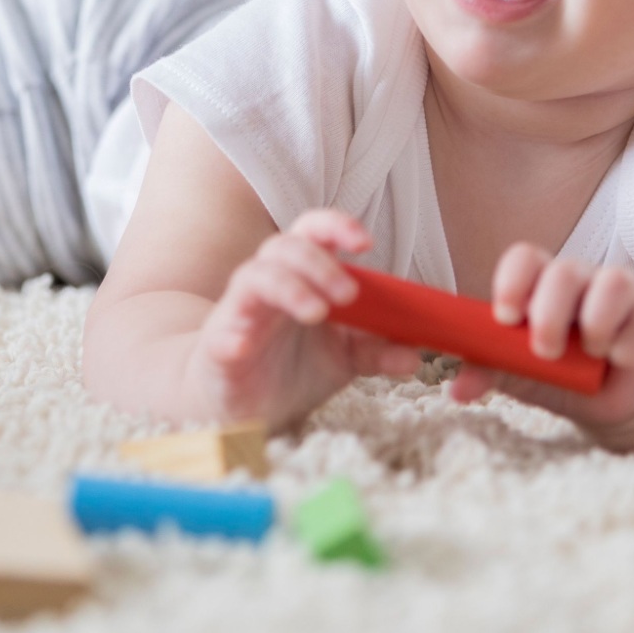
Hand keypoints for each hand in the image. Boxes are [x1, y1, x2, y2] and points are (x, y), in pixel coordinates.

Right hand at [186, 209, 425, 427]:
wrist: (243, 405)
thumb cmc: (290, 367)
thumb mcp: (343, 359)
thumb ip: (375, 351)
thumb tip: (415, 355)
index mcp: (300, 276)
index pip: (314, 233)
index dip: (337, 227)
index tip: (366, 243)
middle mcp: (267, 283)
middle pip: (285, 247)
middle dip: (319, 261)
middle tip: (349, 294)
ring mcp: (240, 311)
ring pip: (255, 277)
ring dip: (288, 288)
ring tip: (315, 312)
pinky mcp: (219, 346)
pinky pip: (223, 332)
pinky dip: (235, 335)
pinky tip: (245, 344)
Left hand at [447, 242, 633, 438]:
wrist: (619, 399)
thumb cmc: (564, 375)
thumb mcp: (524, 375)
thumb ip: (492, 372)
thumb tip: (457, 389)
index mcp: (540, 286)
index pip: (525, 259)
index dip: (513, 282)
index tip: (505, 318)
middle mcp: (579, 283)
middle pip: (563, 272)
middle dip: (550, 313)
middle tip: (544, 351)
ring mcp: (619, 297)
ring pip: (612, 282)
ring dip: (595, 323)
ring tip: (590, 355)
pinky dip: (628, 346)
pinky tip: (618, 361)